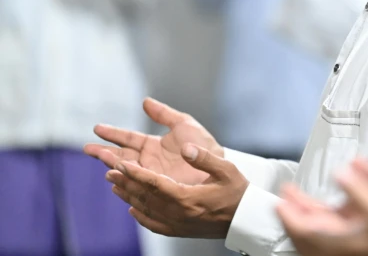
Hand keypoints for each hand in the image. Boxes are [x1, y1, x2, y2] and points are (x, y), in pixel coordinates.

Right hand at [84, 97, 222, 185]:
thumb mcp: (184, 124)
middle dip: (104, 151)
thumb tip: (145, 101)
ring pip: (126, 169)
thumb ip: (164, 114)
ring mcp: (150, 175)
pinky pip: (137, 184)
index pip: (128, 138)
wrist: (216, 165)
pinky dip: (125, 180)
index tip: (97, 128)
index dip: (113, 133)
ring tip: (101, 159)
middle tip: (87, 148)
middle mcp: (148, 161)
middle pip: (121, 155)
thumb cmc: (203, 144)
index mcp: (153, 145)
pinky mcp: (156, 187)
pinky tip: (115, 177)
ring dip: (112, 164)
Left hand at [107, 145, 248, 238]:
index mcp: (187, 198)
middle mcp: (178, 214)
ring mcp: (177, 225)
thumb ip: (205, 158)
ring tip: (114, 186)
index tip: (122, 163)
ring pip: (146, 210)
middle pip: (145, 197)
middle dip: (126, 183)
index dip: (136, 173)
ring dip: (128, 197)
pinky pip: (153, 224)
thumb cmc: (237, 192)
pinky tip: (133, 208)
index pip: (154, 184)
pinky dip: (140, 216)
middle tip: (110, 171)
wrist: (245, 220)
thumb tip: (185, 148)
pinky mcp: (179, 231)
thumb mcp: (226, 170)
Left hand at [277, 159, 367, 255]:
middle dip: (295, 212)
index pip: (300, 227)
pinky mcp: (355, 250)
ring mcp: (344, 252)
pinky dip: (324, 227)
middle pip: (306, 233)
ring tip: (302, 201)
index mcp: (336, 241)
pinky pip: (329, 241)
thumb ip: (363, 188)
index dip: (288, 211)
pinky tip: (330, 215)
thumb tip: (344, 170)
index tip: (281, 196)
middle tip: (287, 194)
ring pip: (316, 238)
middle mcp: (336, 249)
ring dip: (309, 219)